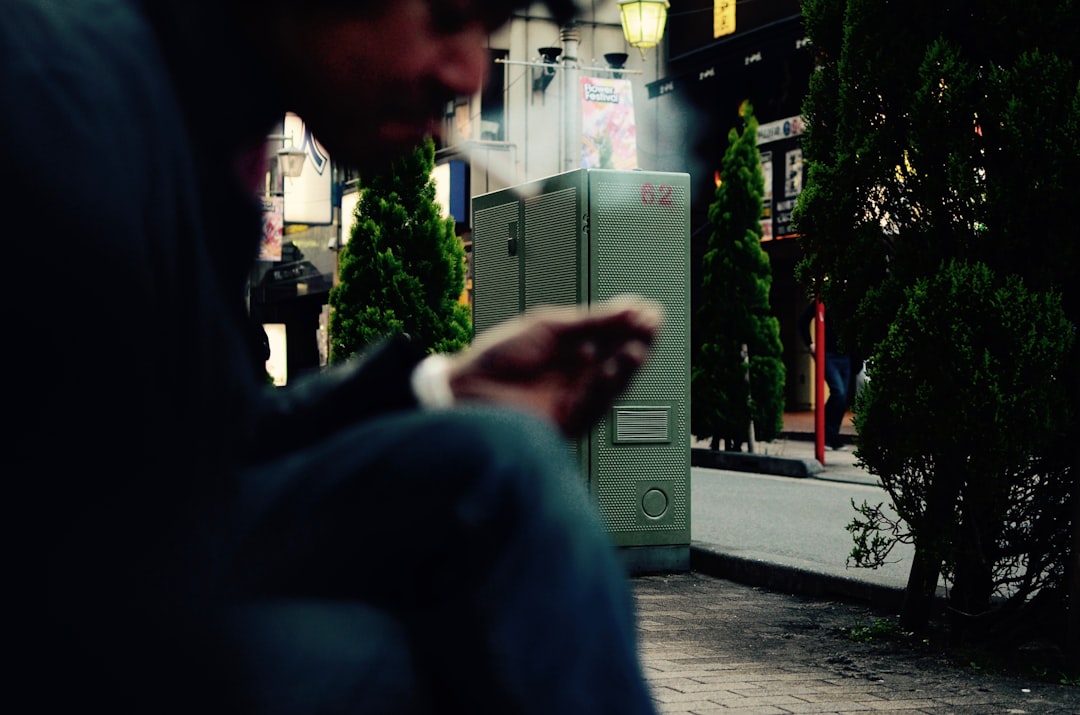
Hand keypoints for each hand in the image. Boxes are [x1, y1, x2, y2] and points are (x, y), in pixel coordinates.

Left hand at [446, 295, 662, 436]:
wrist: (467, 392)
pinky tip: (616, 367)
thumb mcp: (547, 328)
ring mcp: (574, 397)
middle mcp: (576, 374)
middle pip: (617, 358)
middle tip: (653, 326)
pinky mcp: (570, 420)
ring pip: (613, 383)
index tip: (647, 311)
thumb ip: (588, 322)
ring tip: (640, 346)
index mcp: (571, 349)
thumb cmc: (497, 359)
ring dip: (629, 364)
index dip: (630, 324)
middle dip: (638, 342)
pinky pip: (597, 403)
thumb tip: (626, 310)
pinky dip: (609, 385)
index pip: (610, 336)